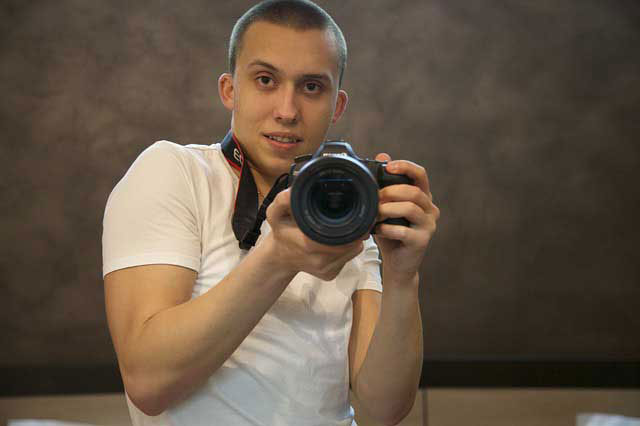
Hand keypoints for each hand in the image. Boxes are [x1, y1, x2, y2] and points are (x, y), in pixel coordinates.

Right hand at [264, 188, 365, 280]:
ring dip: (352, 239)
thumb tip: (294, 190)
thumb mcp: (275, 213)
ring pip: (353, 251)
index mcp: (308, 244)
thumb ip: (283, 200)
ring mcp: (325, 270)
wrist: (279, 257)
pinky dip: (348, 248)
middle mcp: (319, 261)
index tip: (355, 214)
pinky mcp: (330, 275)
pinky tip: (337, 241)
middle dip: (355, 230)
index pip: (339, 237)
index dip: (351, 226)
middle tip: (354, 217)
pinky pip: (348, 258)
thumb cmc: (281, 232)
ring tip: (343, 228)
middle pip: (350, 244)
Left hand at [374, 153, 439, 284]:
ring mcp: (429, 225)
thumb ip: (385, 184)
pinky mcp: (423, 241)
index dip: (406, 167)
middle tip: (375, 198)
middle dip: (391, 191)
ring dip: (388, 209)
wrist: (397, 263)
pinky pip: (404, 231)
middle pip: (414, 191)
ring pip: (410, 208)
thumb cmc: (391, 232)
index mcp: (423, 197)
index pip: (421, 174)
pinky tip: (378, 230)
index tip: (388, 167)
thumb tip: (382, 156)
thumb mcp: (385, 206)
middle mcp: (430, 209)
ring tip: (375, 214)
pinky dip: (387, 229)